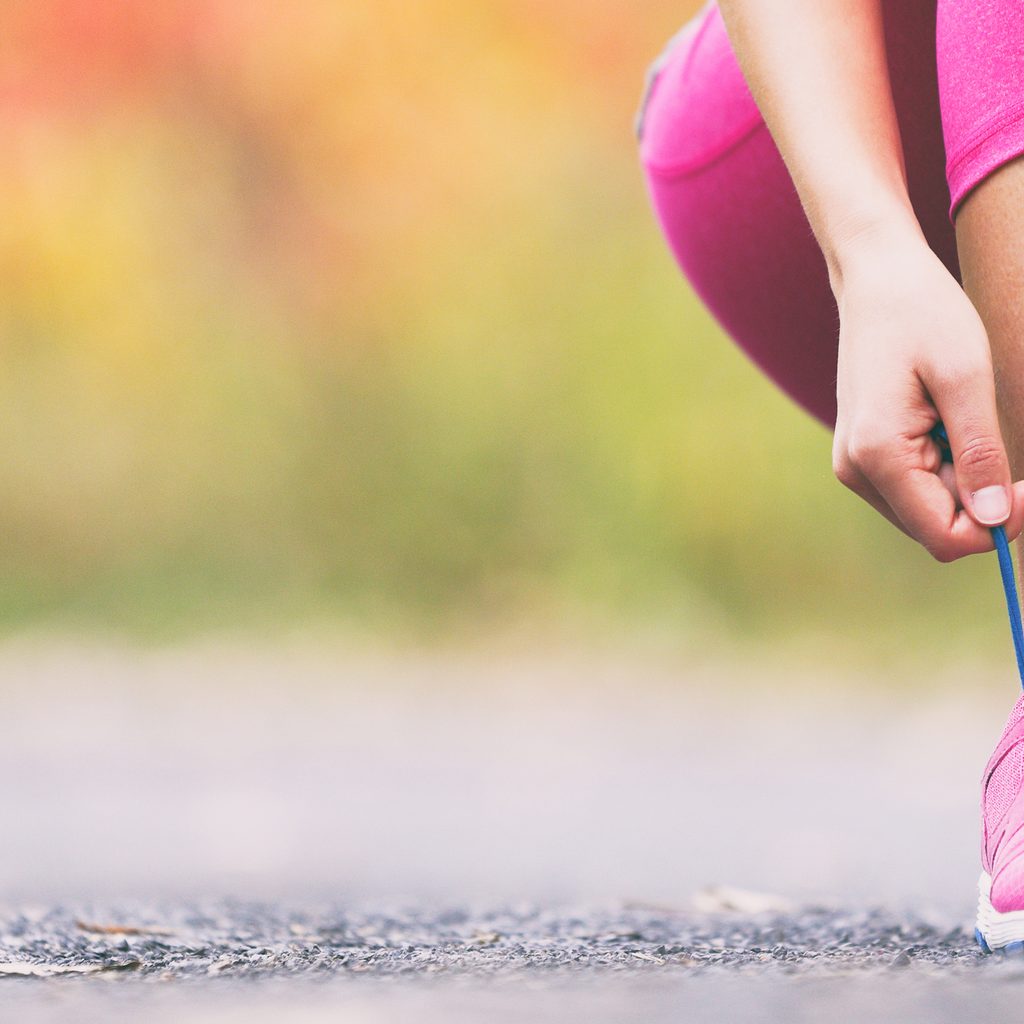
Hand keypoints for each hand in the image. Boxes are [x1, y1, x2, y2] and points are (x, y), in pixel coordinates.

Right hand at [831, 225, 1023, 560]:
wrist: (876, 279)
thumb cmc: (923, 314)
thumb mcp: (966, 377)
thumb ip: (981, 453)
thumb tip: (994, 520)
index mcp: (877, 454)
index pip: (944, 536)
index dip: (997, 524)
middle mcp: (856, 470)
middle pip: (935, 529)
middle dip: (981, 502)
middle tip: (1005, 441)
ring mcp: (853, 465)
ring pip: (926, 512)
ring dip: (963, 483)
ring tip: (965, 421)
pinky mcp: (861, 454)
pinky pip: (913, 489)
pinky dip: (945, 470)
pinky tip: (946, 423)